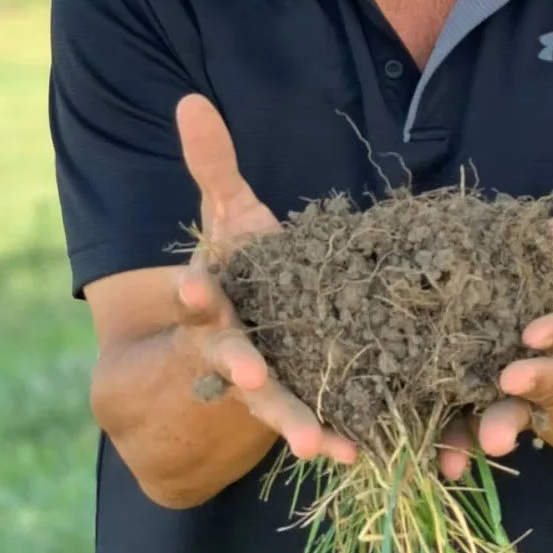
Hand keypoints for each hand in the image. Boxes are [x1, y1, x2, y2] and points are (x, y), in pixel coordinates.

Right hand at [175, 93, 356, 465]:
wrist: (251, 317)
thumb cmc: (241, 259)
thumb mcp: (227, 211)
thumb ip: (212, 163)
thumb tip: (190, 100)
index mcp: (213, 300)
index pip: (197, 296)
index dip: (193, 293)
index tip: (192, 286)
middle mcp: (233, 343)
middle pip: (233, 359)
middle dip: (243, 368)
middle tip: (254, 379)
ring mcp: (268, 377)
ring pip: (276, 403)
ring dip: (295, 421)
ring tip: (322, 445)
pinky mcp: (305, 394)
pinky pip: (320, 416)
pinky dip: (339, 434)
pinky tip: (362, 451)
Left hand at [438, 164, 552, 478]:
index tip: (538, 331)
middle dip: (534, 382)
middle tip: (512, 379)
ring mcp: (535, 399)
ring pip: (518, 413)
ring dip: (499, 424)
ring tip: (484, 439)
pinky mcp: (499, 411)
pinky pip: (479, 431)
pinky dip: (461, 447)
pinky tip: (441, 462)